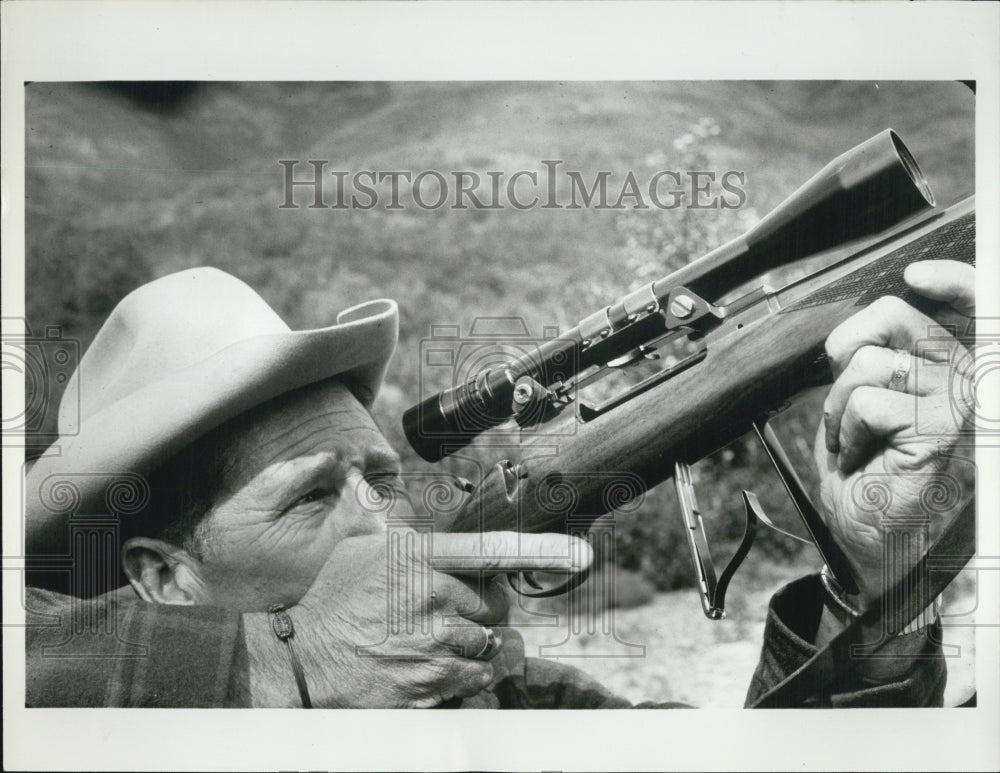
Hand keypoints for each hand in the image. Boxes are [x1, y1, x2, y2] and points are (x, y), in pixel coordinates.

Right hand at [246, 529, 591, 706]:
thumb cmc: (333, 600)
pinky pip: (476, 678)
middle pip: (497, 607)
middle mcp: (431, 597)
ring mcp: (433, 644)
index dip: (541, 550)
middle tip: (448, 615)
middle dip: (482, 613)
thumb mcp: (361, 549)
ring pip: (489, 645)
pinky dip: (466, 674)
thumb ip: (402, 531)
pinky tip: (435, 665)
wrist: (301, 660)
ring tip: (435, 641)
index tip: (580, 554)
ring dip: (475, 646)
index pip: (490, 550)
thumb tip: (412, 510)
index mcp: (417, 558)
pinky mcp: (432, 683)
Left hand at [815, 259, 975, 610]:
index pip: (969, 299)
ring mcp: (958, 401)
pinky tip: (863, 453)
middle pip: (889, 315)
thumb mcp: (864, 392)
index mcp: (950, 357)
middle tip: (848, 399)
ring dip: (838, 404)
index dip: (950, 278)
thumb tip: (862, 317)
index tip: (918, 274)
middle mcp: (965, 372)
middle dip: (844, 354)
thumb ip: (875, 351)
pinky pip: (866, 403)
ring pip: (867, 364)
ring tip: (855, 435)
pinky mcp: (940, 430)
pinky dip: (846, 430)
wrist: (861, 522)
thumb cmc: (864, 457)